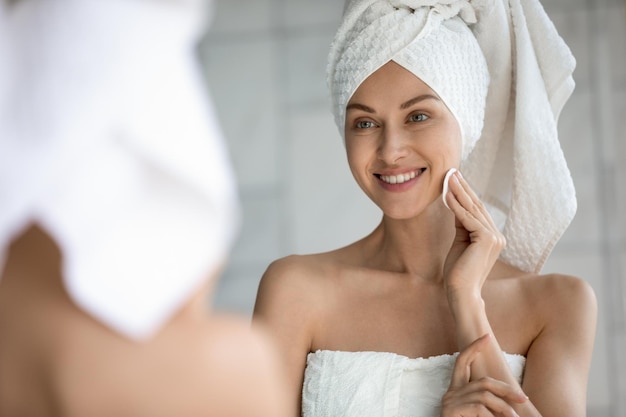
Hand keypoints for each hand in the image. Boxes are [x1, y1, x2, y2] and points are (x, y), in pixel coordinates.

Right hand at [441, 334, 526, 416]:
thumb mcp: (482, 414)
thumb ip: (489, 404)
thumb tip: (513, 398)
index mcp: (455, 392)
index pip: (461, 361)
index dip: (473, 348)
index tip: (486, 336)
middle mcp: (450, 394)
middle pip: (483, 381)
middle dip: (506, 388)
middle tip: (523, 398)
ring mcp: (449, 402)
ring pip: (485, 396)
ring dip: (504, 408)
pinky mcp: (450, 411)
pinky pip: (479, 409)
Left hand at [442, 170, 504, 295]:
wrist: (461, 293)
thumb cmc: (458, 272)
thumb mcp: (460, 242)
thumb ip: (461, 224)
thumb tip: (454, 202)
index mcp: (493, 237)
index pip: (477, 210)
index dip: (465, 193)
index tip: (454, 179)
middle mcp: (497, 235)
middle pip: (476, 206)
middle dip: (462, 187)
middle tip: (451, 171)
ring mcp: (494, 237)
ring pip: (472, 210)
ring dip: (458, 192)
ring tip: (448, 177)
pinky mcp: (486, 239)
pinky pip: (467, 218)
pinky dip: (455, 206)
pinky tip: (446, 195)